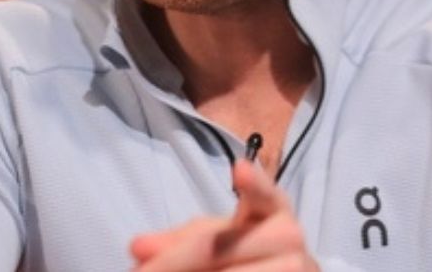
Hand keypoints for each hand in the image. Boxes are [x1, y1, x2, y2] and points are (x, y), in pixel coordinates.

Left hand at [129, 159, 319, 270]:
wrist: (281, 271)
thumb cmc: (243, 252)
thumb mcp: (215, 237)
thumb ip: (176, 241)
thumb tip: (136, 247)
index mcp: (274, 209)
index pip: (266, 194)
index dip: (254, 184)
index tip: (240, 170)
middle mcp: (290, 237)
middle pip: (220, 246)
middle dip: (173, 261)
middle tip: (137, 271)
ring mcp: (296, 268)